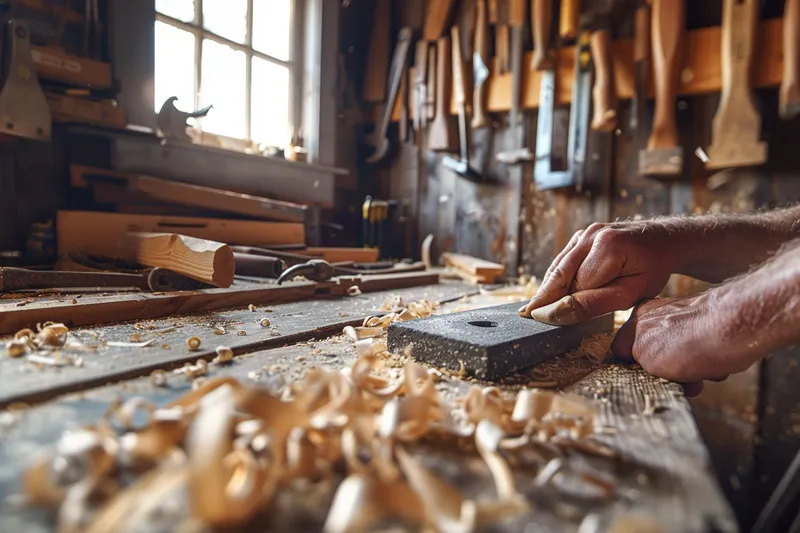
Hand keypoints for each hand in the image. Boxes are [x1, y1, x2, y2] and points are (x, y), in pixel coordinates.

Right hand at [519, 222, 678, 324]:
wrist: (662, 242)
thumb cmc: (651, 270)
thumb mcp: (629, 293)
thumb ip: (593, 303)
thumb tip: (557, 313)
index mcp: (607, 248)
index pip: (575, 286)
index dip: (560, 305)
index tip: (538, 322)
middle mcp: (591, 235)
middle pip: (560, 273)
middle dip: (544, 296)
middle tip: (524, 316)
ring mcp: (585, 233)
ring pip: (558, 266)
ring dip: (547, 286)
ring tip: (531, 307)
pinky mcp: (581, 236)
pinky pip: (564, 260)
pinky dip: (556, 276)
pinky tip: (549, 292)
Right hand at [611, 295, 758, 394]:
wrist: (735, 330)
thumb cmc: (691, 340)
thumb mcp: (645, 356)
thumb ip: (632, 360)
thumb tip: (639, 368)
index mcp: (637, 317)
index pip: (623, 350)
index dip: (633, 369)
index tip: (644, 380)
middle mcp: (659, 317)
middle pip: (653, 358)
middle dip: (667, 374)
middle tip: (676, 381)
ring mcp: (685, 322)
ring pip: (679, 360)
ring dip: (689, 373)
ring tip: (700, 374)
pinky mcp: (710, 329)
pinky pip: (701, 356)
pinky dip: (707, 365)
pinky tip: (715, 366)